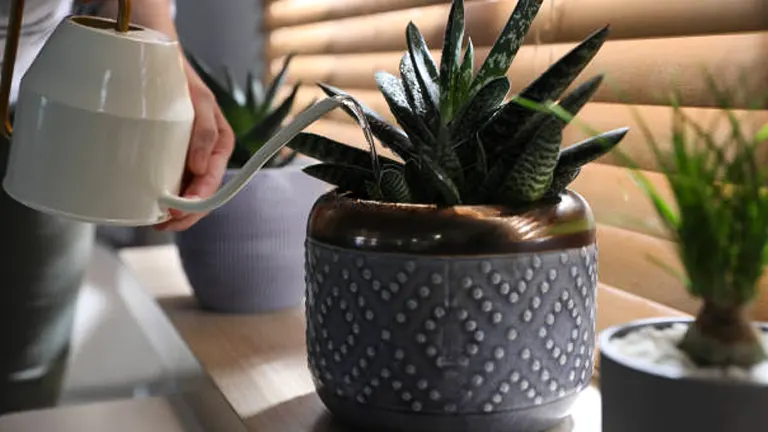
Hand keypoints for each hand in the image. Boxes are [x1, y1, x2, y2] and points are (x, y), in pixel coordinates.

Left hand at [155, 63, 234, 230]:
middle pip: (202, 194)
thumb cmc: (181, 77)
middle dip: (186, 213)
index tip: (178, 210)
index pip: (214, 181)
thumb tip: (201, 168)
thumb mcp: (200, 99)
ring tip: (155, 221)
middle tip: (163, 223)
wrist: (155, 59)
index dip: (199, 200)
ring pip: (187, 192)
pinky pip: (172, 181)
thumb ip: (206, 130)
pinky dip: (163, 196)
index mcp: (221, 143)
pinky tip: (150, 205)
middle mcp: (207, 154)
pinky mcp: (170, 155)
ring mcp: (188, 156)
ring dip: (174, 210)